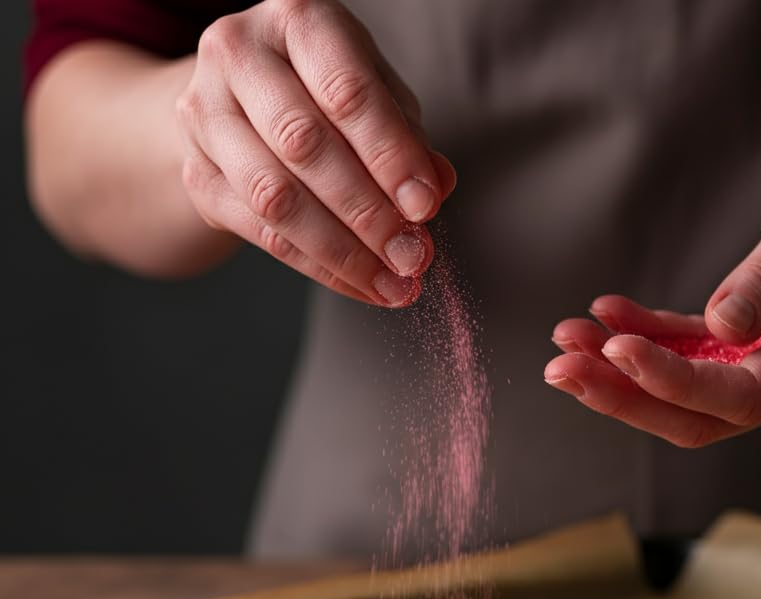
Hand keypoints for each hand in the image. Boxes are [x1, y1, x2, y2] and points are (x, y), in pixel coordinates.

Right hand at [176, 0, 455, 305]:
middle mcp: (238, 55)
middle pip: (305, 146)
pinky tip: (362, 286)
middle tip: (412, 257)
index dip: (390, 155)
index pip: (345, 91)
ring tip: (393, 283)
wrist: (237, 100)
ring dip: (344, 252)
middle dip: (368, 213)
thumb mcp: (373, 92)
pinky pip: (263, 234)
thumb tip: (437, 185)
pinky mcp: (198, 174)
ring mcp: (206, 115)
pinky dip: (320, 268)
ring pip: (277, 199)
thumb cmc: (320, 90)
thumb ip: (406, 135)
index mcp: (295, 20)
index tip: (425, 206)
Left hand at [546, 135, 760, 445]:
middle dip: (625, 396)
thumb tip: (717, 326)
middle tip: (558, 365)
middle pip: (702, 416)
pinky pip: (697, 362)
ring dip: (622, 374)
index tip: (614, 348)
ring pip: (690, 399)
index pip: (741, 395)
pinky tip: (606, 315)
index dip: (672, 382)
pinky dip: (650, 343)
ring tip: (565, 341)